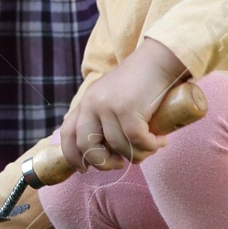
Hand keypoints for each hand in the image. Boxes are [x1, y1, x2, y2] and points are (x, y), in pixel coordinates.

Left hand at [58, 39, 186, 172]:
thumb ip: (105, 118)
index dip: (73, 156)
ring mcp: (109, 105)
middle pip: (86, 146)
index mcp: (87, 102)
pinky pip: (137, 141)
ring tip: (152, 146)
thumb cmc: (142, 83)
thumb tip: (109, 152)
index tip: (84, 169)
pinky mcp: (128, 109)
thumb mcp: (114, 98)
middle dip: (104, 163)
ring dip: (138, 154)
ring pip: (118, 147)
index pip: (67, 134)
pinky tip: (160, 140)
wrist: (160, 59)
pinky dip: (151, 146)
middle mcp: (92, 103)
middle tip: (121, 163)